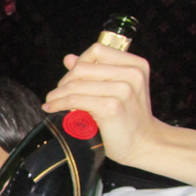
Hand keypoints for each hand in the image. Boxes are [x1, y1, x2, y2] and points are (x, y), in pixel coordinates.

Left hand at [43, 43, 159, 166]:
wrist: (143, 144)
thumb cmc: (128, 118)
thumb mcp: (116, 89)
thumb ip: (95, 71)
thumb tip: (68, 58)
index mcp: (135, 65)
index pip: (97, 51)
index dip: (78, 62)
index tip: (70, 78)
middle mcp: (132, 74)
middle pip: (82, 67)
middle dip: (64, 81)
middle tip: (57, 93)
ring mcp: (122, 90)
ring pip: (75, 84)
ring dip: (57, 94)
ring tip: (51, 101)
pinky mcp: (111, 107)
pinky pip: (74, 100)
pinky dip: (59, 103)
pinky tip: (52, 108)